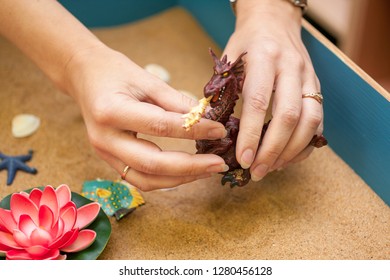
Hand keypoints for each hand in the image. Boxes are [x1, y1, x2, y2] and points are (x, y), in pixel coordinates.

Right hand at [65, 46, 227, 190]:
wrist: (83, 76)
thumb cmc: (113, 71)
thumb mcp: (146, 79)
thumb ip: (175, 100)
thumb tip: (206, 118)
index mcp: (111, 112)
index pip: (160, 126)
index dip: (194, 130)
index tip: (220, 130)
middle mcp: (104, 139)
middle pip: (152, 164)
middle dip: (190, 167)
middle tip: (219, 164)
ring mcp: (104, 153)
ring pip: (145, 179)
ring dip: (180, 179)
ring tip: (207, 170)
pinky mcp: (109, 159)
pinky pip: (139, 178)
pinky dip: (165, 179)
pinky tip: (186, 172)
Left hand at [224, 0, 323, 180]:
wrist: (275, 20)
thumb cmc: (247, 42)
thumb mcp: (228, 59)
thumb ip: (221, 91)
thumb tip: (210, 130)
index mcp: (264, 58)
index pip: (259, 102)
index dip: (251, 135)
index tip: (242, 159)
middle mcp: (291, 67)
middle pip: (289, 116)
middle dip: (273, 150)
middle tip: (257, 171)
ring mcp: (309, 77)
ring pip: (310, 121)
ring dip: (291, 151)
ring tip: (272, 168)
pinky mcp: (317, 86)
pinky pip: (318, 121)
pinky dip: (305, 144)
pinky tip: (288, 157)